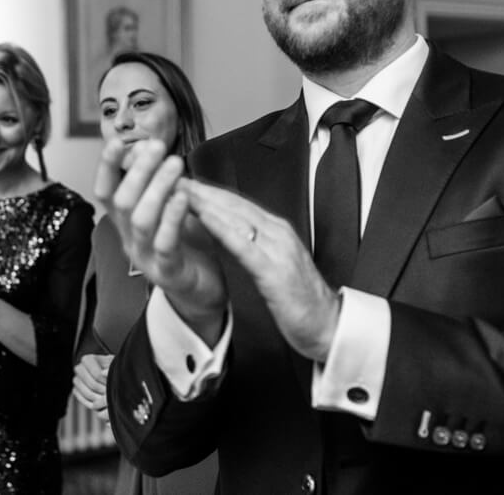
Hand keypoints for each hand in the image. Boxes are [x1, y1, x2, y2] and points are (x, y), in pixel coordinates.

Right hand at [73, 353, 113, 422]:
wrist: (106, 372)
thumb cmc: (112, 366)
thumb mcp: (113, 364)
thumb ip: (110, 368)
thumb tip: (103, 373)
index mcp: (87, 359)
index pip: (97, 374)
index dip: (107, 382)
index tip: (116, 385)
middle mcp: (79, 368)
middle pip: (92, 385)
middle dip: (104, 391)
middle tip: (114, 395)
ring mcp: (76, 380)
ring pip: (88, 394)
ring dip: (100, 399)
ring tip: (110, 401)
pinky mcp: (75, 390)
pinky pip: (83, 400)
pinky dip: (93, 404)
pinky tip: (102, 404)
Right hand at [93, 138, 226, 342]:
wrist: (203, 292)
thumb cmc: (187, 246)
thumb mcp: (171, 210)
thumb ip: (161, 184)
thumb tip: (150, 149)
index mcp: (127, 222)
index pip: (106, 191)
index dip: (107, 167)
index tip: (117, 141)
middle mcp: (129, 239)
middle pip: (123, 201)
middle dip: (138, 170)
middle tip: (156, 146)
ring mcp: (146, 258)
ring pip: (141, 220)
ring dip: (156, 188)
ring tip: (174, 164)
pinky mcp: (167, 273)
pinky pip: (165, 244)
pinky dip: (172, 218)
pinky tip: (182, 197)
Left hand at [180, 178, 340, 362]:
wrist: (329, 326)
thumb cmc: (302, 300)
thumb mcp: (275, 265)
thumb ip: (258, 247)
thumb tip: (233, 234)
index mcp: (277, 232)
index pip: (238, 205)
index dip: (210, 192)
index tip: (185, 183)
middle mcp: (278, 234)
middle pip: (234, 205)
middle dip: (203, 190)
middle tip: (174, 177)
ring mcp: (278, 249)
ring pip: (237, 218)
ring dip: (207, 202)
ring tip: (182, 189)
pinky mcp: (275, 270)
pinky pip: (244, 245)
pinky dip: (222, 228)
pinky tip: (204, 218)